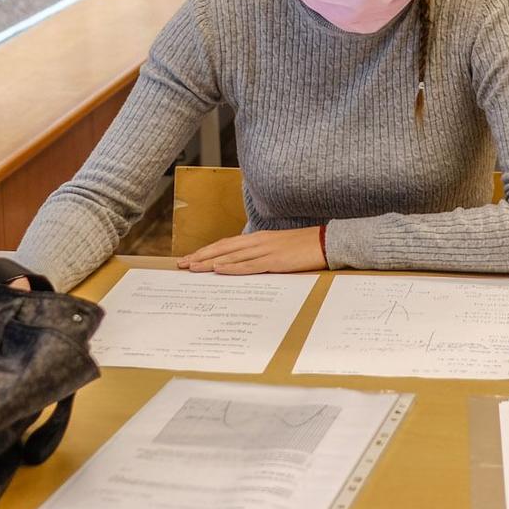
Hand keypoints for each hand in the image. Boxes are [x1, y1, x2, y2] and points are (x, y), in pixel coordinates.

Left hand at [179, 227, 326, 275]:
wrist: (326, 242)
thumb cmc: (304, 247)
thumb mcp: (279, 248)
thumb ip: (262, 254)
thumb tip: (246, 264)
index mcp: (258, 238)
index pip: (226, 244)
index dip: (208, 250)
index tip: (191, 257)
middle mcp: (258, 242)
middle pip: (223, 248)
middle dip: (201, 256)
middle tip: (182, 264)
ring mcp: (265, 251)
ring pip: (231, 257)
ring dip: (210, 262)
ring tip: (192, 268)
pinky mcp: (275, 261)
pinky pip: (249, 265)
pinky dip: (232, 268)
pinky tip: (219, 270)